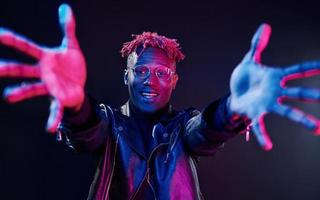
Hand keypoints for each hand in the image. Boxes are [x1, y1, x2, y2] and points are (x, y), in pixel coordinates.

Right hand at [0, 4, 85, 132]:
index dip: (13, 40)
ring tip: (9, 96)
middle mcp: (44, 72)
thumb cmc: (71, 65)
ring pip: (33, 89)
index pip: (26, 47)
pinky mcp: (60, 97)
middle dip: (9, 68)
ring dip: (21, 92)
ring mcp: (50, 86)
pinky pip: (55, 108)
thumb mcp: (71, 45)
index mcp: (45, 58)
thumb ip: (67, 28)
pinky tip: (49, 129)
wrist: (80, 82)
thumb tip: (65, 8)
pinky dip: (52, 118)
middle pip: (23, 69)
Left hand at [229, 24, 319, 149]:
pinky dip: (263, 136)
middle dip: (312, 95)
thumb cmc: (244, 78)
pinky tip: (268, 147)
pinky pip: (260, 126)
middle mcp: (274, 91)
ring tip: (316, 128)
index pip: (296, 71)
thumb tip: (265, 26)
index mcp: (275, 77)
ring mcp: (266, 103)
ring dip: (302, 119)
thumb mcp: (250, 59)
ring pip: (287, 111)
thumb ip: (258, 45)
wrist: (233, 94)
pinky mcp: (255, 113)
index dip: (310, 67)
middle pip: (297, 93)